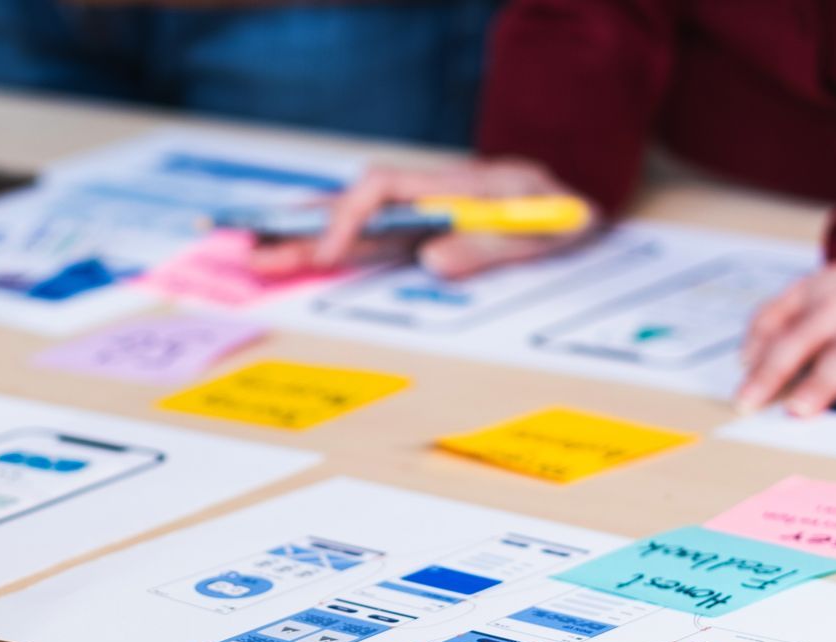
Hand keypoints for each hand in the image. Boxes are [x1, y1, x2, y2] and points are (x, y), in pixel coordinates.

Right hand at [248, 158, 596, 278]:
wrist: (579, 208)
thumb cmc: (562, 215)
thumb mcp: (542, 229)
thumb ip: (488, 244)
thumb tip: (431, 262)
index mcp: (453, 185)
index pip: (382, 188)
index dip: (349, 218)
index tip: (330, 254)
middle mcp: (428, 196)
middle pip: (355, 207)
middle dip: (305, 231)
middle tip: (256, 255)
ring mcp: (422, 216)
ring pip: (356, 225)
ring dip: (310, 241)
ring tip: (262, 259)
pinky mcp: (424, 236)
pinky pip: (373, 241)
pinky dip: (335, 249)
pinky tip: (301, 257)